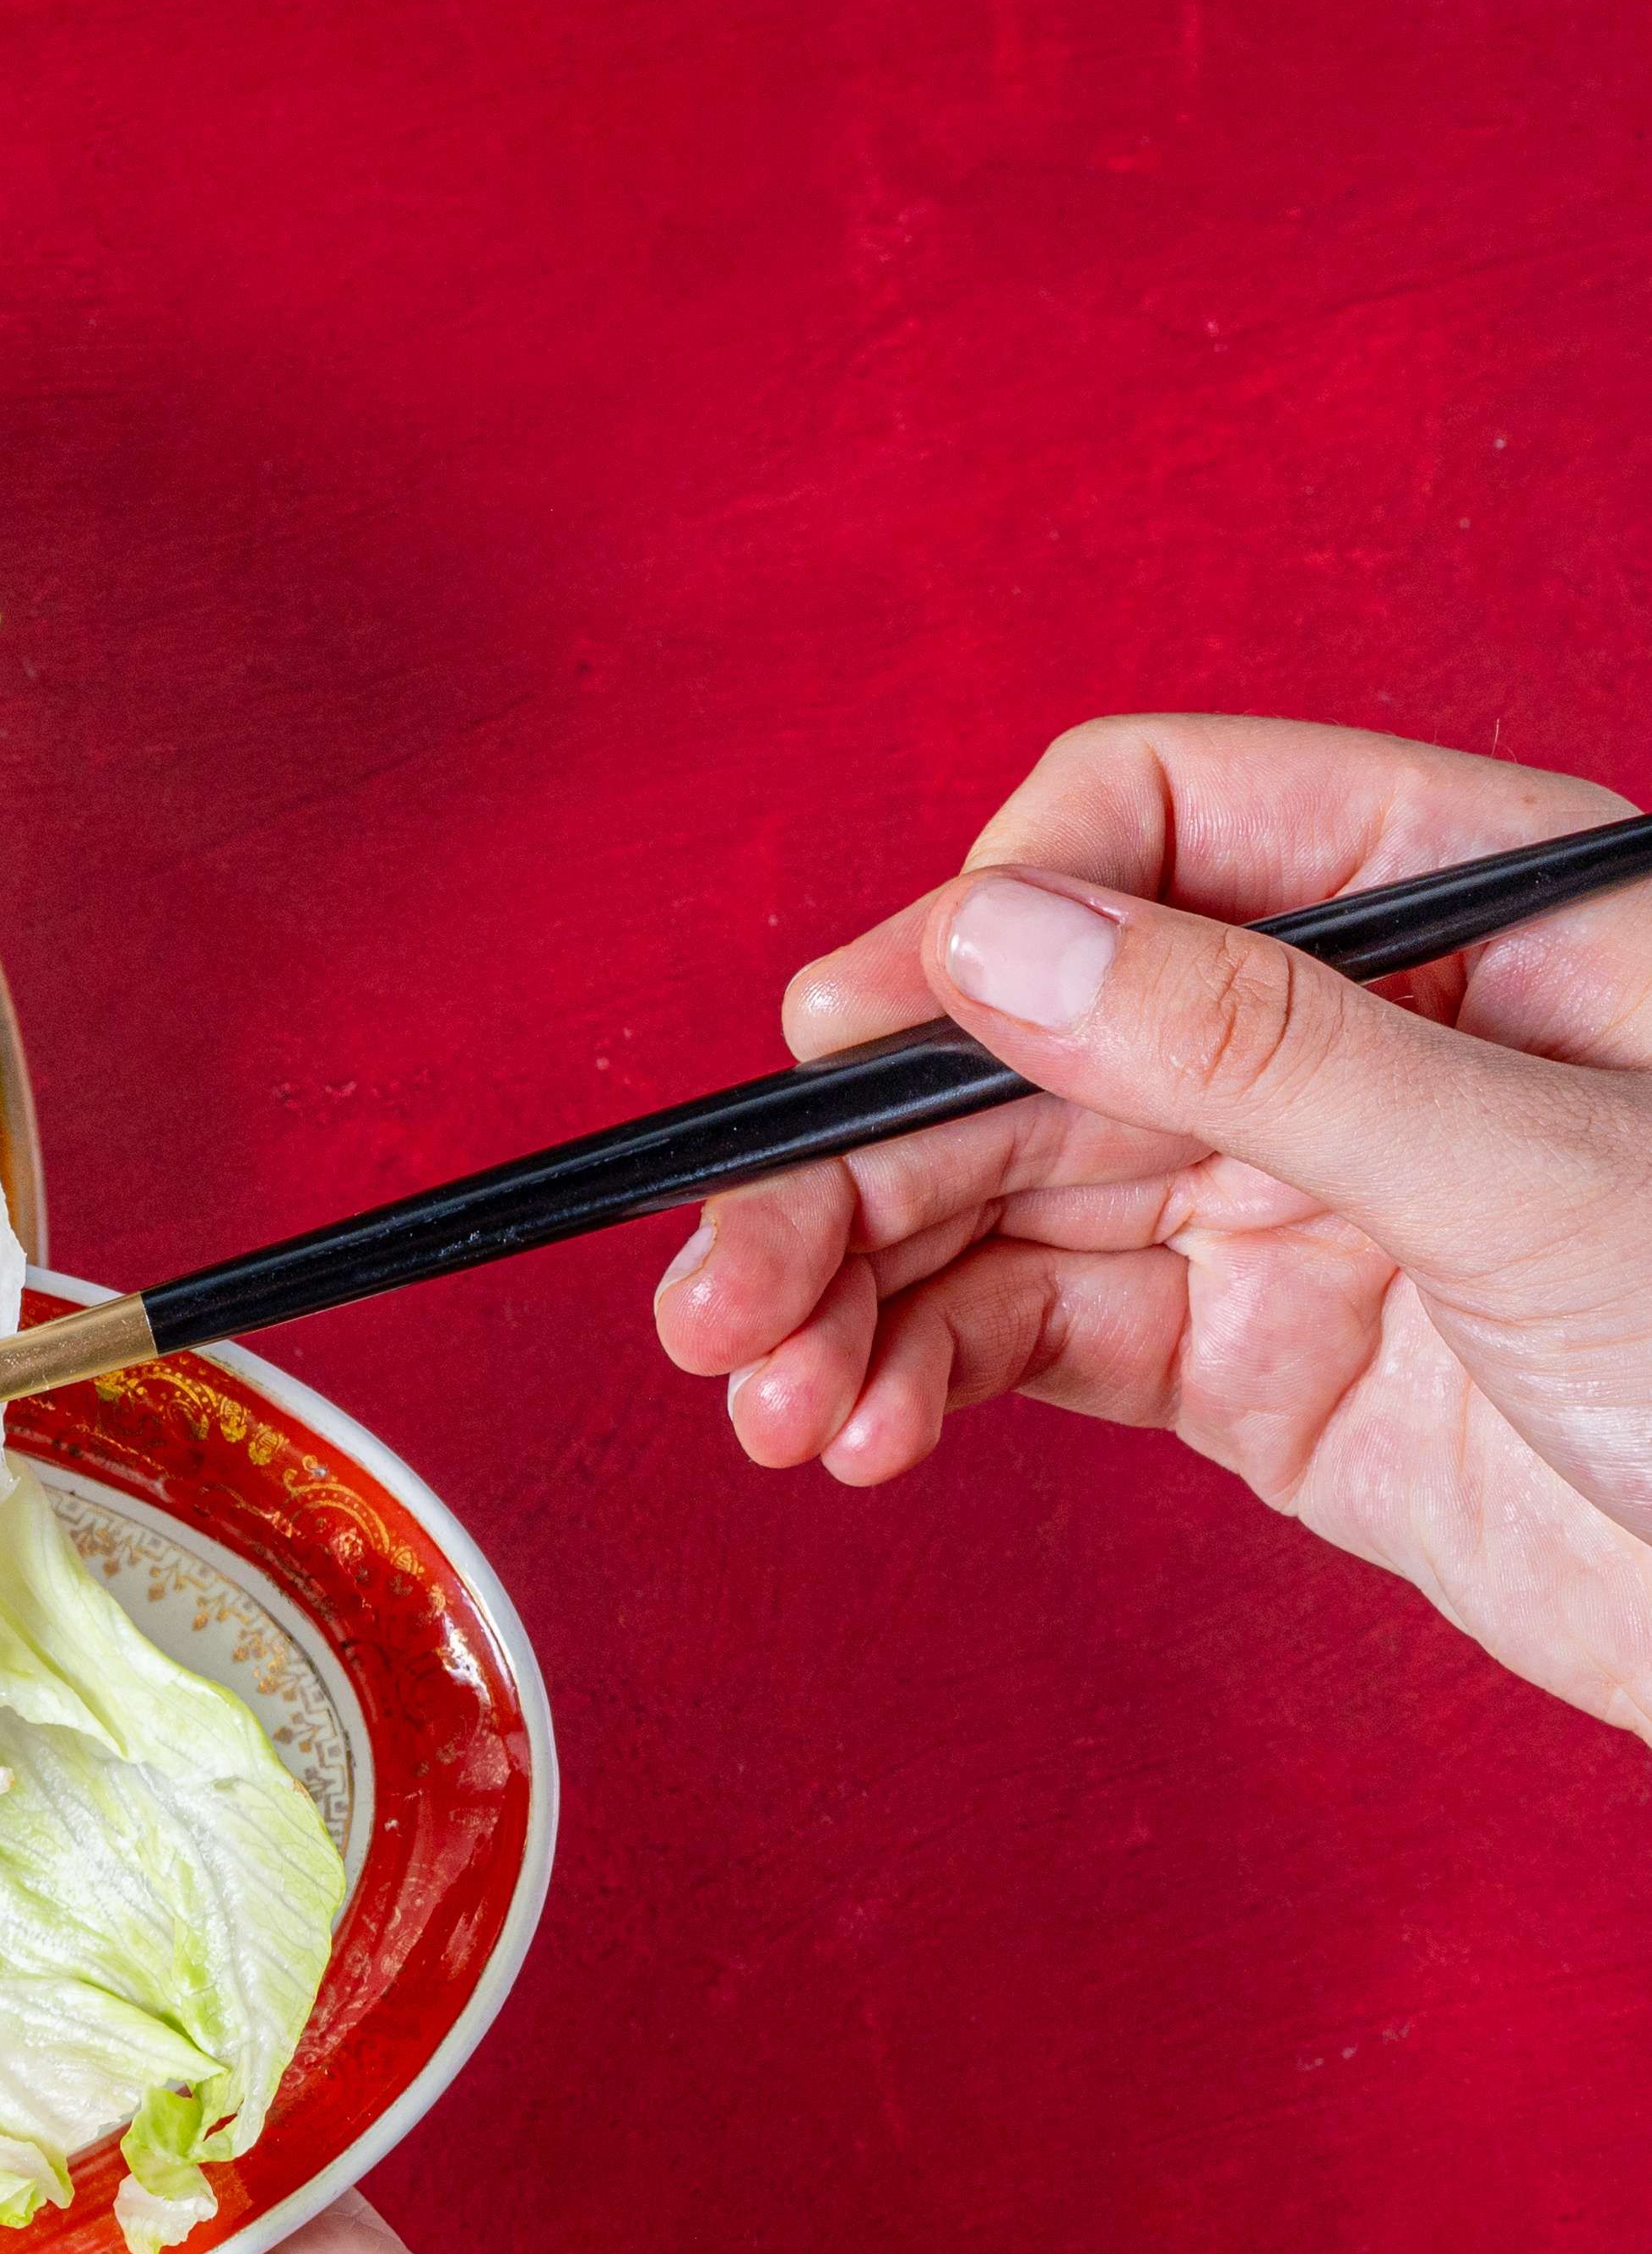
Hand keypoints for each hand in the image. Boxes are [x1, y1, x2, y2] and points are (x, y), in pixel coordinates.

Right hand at [657, 716, 1651, 1738]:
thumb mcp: (1533, 1175)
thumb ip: (1250, 1047)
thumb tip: (991, 936)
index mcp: (1463, 906)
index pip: (1156, 822)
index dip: (985, 919)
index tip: (857, 1045)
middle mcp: (1353, 1032)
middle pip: (1027, 1041)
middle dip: (856, 1166)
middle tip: (720, 1287)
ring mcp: (1297, 1201)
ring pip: (1002, 1203)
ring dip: (853, 1292)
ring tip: (756, 1393)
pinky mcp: (1259, 1366)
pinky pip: (1041, 1338)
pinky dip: (923, 1381)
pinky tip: (854, 1431)